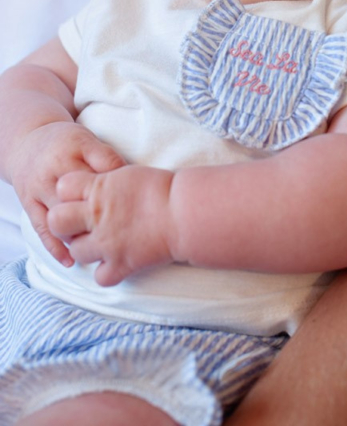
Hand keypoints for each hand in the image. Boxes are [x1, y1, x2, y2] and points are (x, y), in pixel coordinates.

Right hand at [9, 122, 125, 265]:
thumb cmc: (65, 143)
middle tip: (125, 232)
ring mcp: (40, 191)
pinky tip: (71, 260)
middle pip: (81, 199)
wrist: (27, 143)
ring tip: (103, 251)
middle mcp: (54, 173)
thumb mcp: (86, 140)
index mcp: (73, 152)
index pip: (104, 171)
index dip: (122, 188)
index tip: (138, 202)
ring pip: (61, 219)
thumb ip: (106, 158)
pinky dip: (56, 248)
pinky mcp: (30, 205)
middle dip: (102, 217)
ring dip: (81, 236)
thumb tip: (130, 176)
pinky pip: (42, 230)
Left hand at [48, 165, 175, 285]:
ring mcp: (107, 242)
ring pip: (75, 251)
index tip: (81, 196)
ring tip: (103, 244)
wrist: (185, 211)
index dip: (68, 192)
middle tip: (81, 224)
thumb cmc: (163, 188)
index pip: (63, 187)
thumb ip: (106, 180)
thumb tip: (96, 185)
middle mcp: (97, 215)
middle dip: (65, 224)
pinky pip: (100, 277)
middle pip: (56, 221)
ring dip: (86, 249)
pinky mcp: (121, 263)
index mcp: (100, 188)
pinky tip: (117, 263)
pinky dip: (108, 273)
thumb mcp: (129, 174)